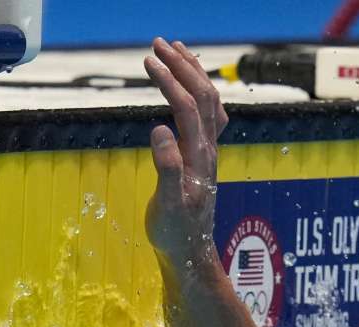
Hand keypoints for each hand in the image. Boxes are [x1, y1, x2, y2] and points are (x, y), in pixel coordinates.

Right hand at [143, 37, 228, 262]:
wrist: (190, 250)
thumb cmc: (175, 231)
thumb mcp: (167, 204)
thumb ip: (166, 168)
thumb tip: (160, 130)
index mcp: (199, 156)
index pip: (188, 108)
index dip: (170, 81)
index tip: (148, 60)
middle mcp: (209, 149)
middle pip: (204, 97)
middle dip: (183, 67)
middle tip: (158, 43)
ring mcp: (208, 152)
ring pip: (210, 103)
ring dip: (193, 74)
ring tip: (175, 51)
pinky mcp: (203, 157)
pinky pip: (209, 116)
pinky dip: (199, 92)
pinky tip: (191, 87)